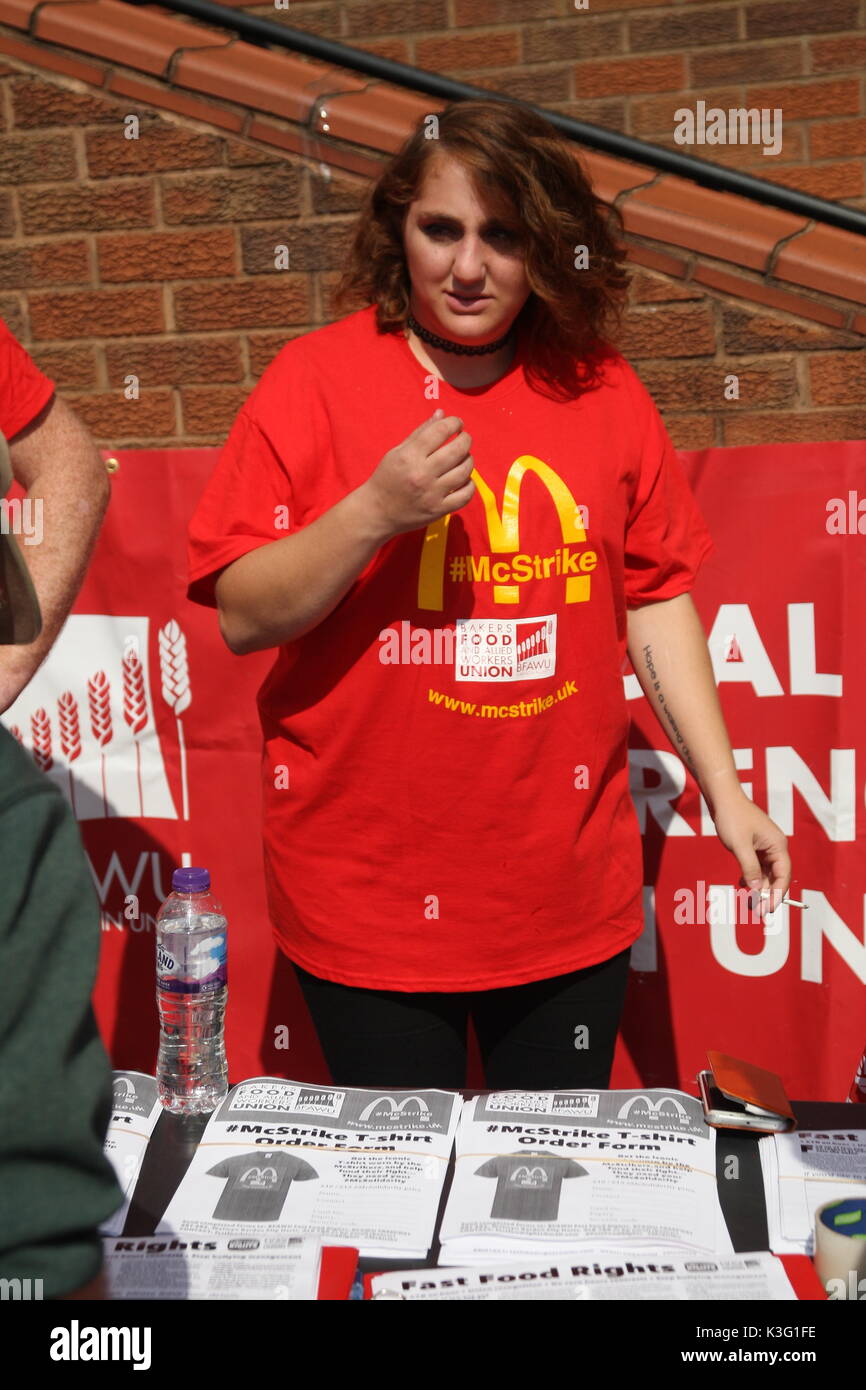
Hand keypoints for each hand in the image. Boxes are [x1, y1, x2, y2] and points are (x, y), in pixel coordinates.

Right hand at [360, 408, 474, 538]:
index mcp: (410, 456)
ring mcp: (432, 494)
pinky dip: (469, 484)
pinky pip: (465, 495)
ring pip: (464, 471)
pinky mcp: (438, 510)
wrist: (377, 512)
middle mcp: (422, 474)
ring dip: (468, 460)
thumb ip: (421, 432)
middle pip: (457, 449)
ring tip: (463, 458)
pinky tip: (463, 479)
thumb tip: (442, 414)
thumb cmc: (386, 478)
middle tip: (464, 438)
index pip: (441, 430)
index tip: (456, 423)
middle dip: (466, 439)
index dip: (454, 422)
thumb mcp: (397, 452)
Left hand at [711, 791, 790, 917]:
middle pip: (776, 877)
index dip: (777, 894)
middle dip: (767, 895)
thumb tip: (756, 890)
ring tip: (749, 903)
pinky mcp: (755, 846)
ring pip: (766, 874)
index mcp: (778, 845)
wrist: (723, 799)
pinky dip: (751, 877)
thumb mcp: (740, 846)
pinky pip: (757, 867)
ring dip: (758, 888)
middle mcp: (775, 847)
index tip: (768, 909)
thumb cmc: (733, 818)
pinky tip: (742, 884)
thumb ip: (749, 868)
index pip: (783, 875)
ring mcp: (765, 847)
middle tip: (757, 912)